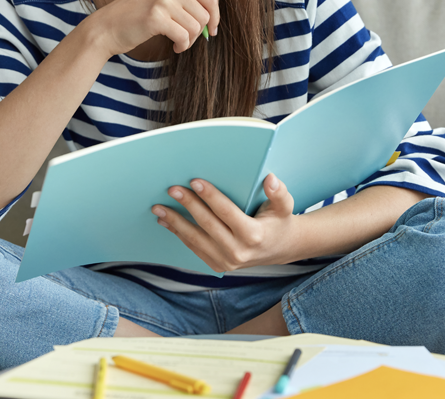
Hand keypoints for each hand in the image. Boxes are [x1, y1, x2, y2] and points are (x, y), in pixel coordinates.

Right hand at [86, 0, 223, 56]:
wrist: (107, 27)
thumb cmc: (138, 15)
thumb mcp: (167, 0)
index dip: (215, 17)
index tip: (212, 30)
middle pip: (204, 15)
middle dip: (199, 33)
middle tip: (186, 39)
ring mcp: (163, 0)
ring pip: (195, 28)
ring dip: (189, 41)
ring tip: (178, 43)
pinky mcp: (156, 17)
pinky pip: (183, 37)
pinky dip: (182, 46)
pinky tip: (174, 47)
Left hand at [151, 174, 298, 271]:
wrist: (280, 249)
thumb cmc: (279, 222)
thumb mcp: (285, 206)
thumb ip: (278, 193)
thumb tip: (270, 179)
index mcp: (253, 235)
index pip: (226, 212)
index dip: (210, 196)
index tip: (195, 181)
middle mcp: (238, 252)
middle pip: (207, 224)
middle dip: (188, 205)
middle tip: (172, 189)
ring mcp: (226, 261)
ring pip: (195, 239)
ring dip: (175, 222)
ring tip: (159, 207)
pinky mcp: (217, 265)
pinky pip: (194, 248)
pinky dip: (179, 234)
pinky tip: (167, 221)